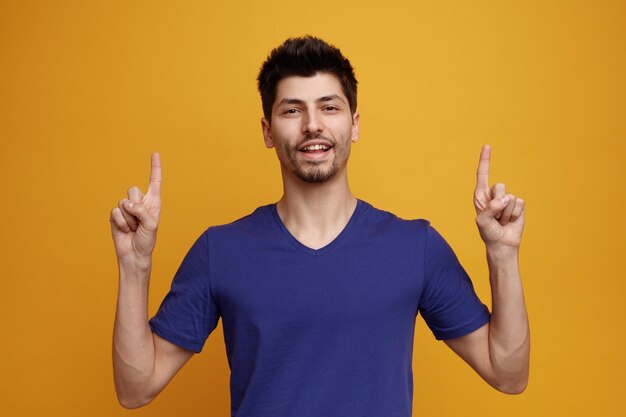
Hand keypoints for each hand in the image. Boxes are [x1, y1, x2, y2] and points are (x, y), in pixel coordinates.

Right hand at [110, 153, 161, 267]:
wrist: (134, 254)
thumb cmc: (146, 240)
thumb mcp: (151, 225)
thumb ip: (142, 211)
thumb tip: (126, 203)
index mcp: (153, 202)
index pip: (155, 182)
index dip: (155, 168)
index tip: (155, 154)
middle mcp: (140, 202)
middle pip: (133, 190)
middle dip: (136, 206)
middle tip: (139, 221)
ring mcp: (126, 209)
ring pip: (123, 201)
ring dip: (129, 217)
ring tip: (133, 227)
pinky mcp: (115, 215)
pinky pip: (115, 211)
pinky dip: (121, 222)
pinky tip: (125, 230)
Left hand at [473, 145, 524, 251]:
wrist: (502, 244)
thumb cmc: (488, 232)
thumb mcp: (482, 221)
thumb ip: (490, 208)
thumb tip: (504, 199)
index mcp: (481, 195)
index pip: (483, 174)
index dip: (485, 160)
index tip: (487, 145)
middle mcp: (494, 195)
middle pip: (500, 186)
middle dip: (498, 203)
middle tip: (495, 216)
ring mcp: (506, 200)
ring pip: (510, 197)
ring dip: (505, 212)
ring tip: (501, 220)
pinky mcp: (518, 206)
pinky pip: (519, 204)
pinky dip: (515, 214)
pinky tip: (510, 221)